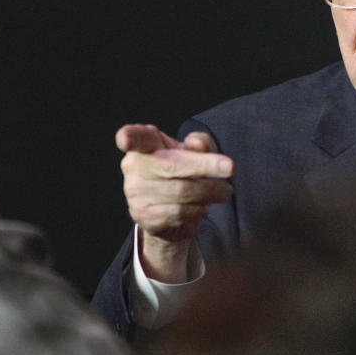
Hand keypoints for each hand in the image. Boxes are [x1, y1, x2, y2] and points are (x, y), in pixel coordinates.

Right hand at [117, 124, 233, 281]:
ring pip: (181, 192)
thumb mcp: (194, 151)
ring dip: (210, 192)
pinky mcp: (144, 216)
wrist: (171, 211)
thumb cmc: (182, 171)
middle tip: (230, 168)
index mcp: (145, 145)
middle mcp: (134, 168)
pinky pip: (180, 213)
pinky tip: (204, 205)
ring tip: (224, 191)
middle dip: (206, 166)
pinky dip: (199, 209)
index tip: (125, 140)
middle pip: (172, 166)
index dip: (129, 138)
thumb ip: (200, 143)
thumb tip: (197, 146)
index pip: (134, 138)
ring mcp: (136, 194)